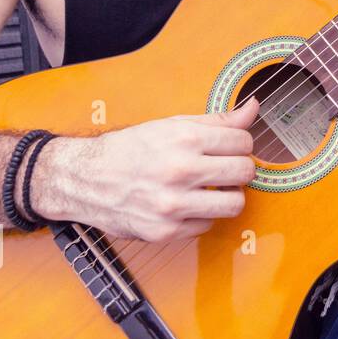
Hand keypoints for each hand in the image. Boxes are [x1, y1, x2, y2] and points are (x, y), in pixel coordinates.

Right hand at [36, 99, 258, 240]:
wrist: (85, 180)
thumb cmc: (130, 150)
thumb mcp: (171, 125)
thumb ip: (217, 120)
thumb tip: (252, 108)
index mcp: (184, 139)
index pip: (243, 141)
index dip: (241, 144)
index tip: (232, 147)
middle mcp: (180, 171)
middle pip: (244, 172)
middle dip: (240, 169)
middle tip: (227, 168)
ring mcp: (173, 204)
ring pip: (234, 204)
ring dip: (228, 196)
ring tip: (213, 189)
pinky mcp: (165, 231)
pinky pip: (207, 225)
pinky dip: (202, 216)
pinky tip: (188, 205)